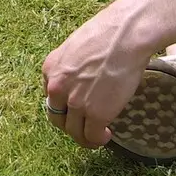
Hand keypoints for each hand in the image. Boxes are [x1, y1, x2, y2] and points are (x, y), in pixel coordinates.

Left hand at [42, 1, 157, 149]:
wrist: (126, 35)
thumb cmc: (108, 35)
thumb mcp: (75, 48)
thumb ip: (71, 67)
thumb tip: (80, 80)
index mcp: (50, 69)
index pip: (51, 97)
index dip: (64, 106)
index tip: (76, 109)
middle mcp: (56, 87)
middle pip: (57, 118)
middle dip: (70, 125)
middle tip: (84, 126)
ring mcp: (75, 102)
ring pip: (73, 131)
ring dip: (84, 137)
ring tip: (97, 135)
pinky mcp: (95, 114)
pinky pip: (91, 136)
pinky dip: (97, 140)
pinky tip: (105, 135)